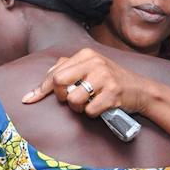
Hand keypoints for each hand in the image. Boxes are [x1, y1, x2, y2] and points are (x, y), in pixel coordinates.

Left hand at [21, 48, 150, 116]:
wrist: (141, 90)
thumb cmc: (111, 80)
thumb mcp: (91, 68)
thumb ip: (68, 70)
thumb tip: (41, 85)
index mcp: (86, 54)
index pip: (55, 72)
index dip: (41, 88)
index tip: (28, 99)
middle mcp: (95, 62)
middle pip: (59, 82)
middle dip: (61, 96)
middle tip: (71, 99)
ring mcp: (105, 77)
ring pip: (73, 99)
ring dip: (78, 108)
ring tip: (88, 104)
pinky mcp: (113, 93)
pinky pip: (90, 111)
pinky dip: (92, 114)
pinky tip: (100, 108)